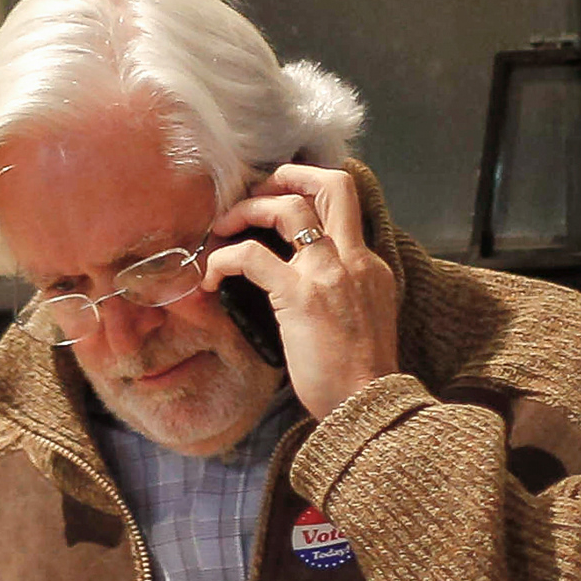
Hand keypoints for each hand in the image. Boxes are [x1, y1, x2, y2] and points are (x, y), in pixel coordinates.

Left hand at [205, 162, 402, 420]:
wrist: (368, 405)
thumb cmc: (357, 376)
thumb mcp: (361, 319)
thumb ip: (340, 293)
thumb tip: (299, 287)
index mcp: (369, 265)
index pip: (343, 208)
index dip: (308, 195)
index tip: (278, 206)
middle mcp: (353, 259)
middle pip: (334, 183)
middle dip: (288, 174)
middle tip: (255, 194)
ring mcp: (328, 273)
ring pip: (289, 207)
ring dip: (248, 209)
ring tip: (224, 229)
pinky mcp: (300, 295)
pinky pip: (250, 256)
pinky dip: (224, 259)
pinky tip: (212, 278)